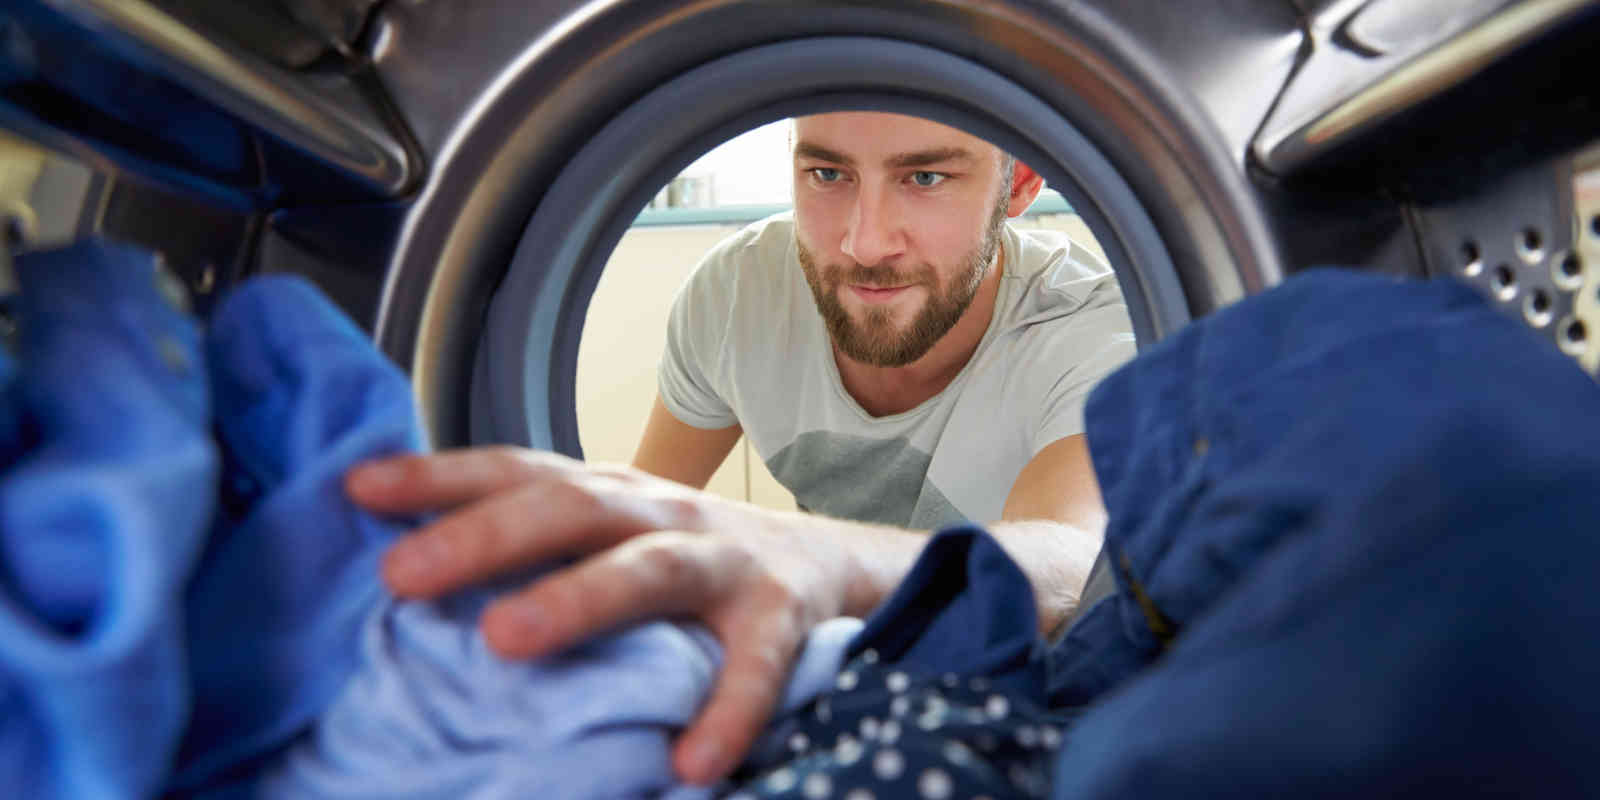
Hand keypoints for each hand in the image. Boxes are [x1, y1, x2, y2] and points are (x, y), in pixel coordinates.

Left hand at [345, 446, 865, 784]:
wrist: (825, 563)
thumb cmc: (684, 557)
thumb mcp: (610, 534)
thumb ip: (530, 543)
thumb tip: (396, 567)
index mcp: (608, 494)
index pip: (516, 471)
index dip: (439, 476)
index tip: (358, 488)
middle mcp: (659, 511)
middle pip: (567, 509)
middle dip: (483, 536)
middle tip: (402, 573)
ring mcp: (723, 558)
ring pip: (650, 569)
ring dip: (578, 598)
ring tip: (505, 639)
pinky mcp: (781, 614)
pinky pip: (754, 665)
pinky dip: (726, 710)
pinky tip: (691, 761)